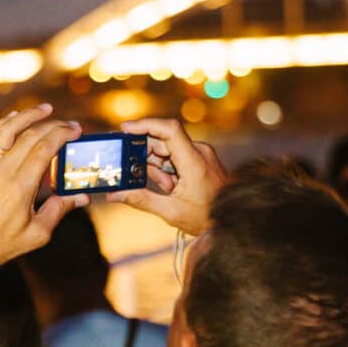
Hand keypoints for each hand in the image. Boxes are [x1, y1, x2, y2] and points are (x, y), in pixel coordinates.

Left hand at [0, 104, 87, 294]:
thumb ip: (59, 210)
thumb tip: (82, 196)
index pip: (45, 149)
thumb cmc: (2, 247)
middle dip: (52, 125)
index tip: (76, 129)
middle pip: (30, 136)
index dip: (62, 134)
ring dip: (26, 115)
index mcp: (20, 187)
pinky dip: (1, 125)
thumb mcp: (38, 234)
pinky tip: (12, 118)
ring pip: (6, 130)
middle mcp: (1, 172)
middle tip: (68, 124)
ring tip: (44, 109)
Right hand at [106, 118, 226, 235]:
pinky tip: (169, 188)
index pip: (168, 129)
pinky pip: (177, 156)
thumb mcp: (170, 211)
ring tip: (164, 189)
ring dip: (157, 167)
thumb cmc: (206, 218)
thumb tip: (114, 194)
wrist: (233, 222)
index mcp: (193, 161)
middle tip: (135, 173)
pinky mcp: (201, 160)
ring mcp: (201, 155)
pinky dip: (167, 169)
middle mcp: (199, 152)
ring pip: (168, 149)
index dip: (145, 124)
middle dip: (145, 156)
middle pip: (163, 140)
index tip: (124, 129)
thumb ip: (140, 200)